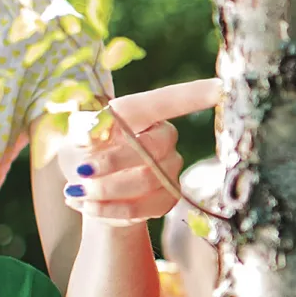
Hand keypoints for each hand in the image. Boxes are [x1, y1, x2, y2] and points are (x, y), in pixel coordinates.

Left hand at [59, 79, 220, 224]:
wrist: (86, 187)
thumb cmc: (82, 150)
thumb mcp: (72, 135)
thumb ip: (81, 131)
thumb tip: (91, 134)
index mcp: (141, 111)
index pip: (174, 100)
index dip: (200, 93)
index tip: (223, 87)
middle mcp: (164, 136)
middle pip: (152, 148)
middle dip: (112, 163)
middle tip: (80, 172)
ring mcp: (170, 167)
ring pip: (145, 181)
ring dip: (104, 190)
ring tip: (75, 192)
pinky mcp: (166, 197)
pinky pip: (142, 207)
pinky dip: (107, 209)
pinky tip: (87, 204)